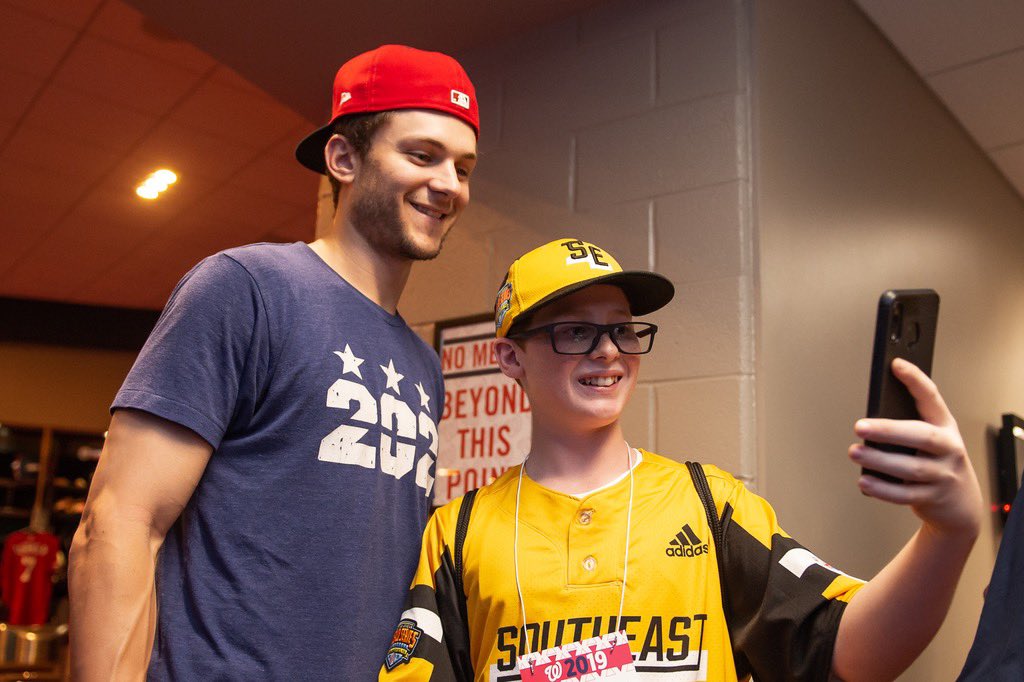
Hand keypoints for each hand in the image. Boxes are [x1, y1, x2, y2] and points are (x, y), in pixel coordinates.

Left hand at [849, 358, 981, 538]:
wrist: (960, 505)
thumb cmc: (936, 461)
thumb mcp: (930, 440)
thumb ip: (907, 427)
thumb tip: (869, 421)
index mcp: (945, 426)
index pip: (931, 398)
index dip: (915, 380)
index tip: (896, 364)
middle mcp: (948, 448)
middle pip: (921, 436)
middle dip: (888, 430)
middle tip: (859, 426)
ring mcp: (943, 474)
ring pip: (910, 468)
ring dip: (879, 460)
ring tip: (854, 452)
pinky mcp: (932, 497)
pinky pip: (905, 494)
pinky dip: (882, 489)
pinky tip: (864, 481)